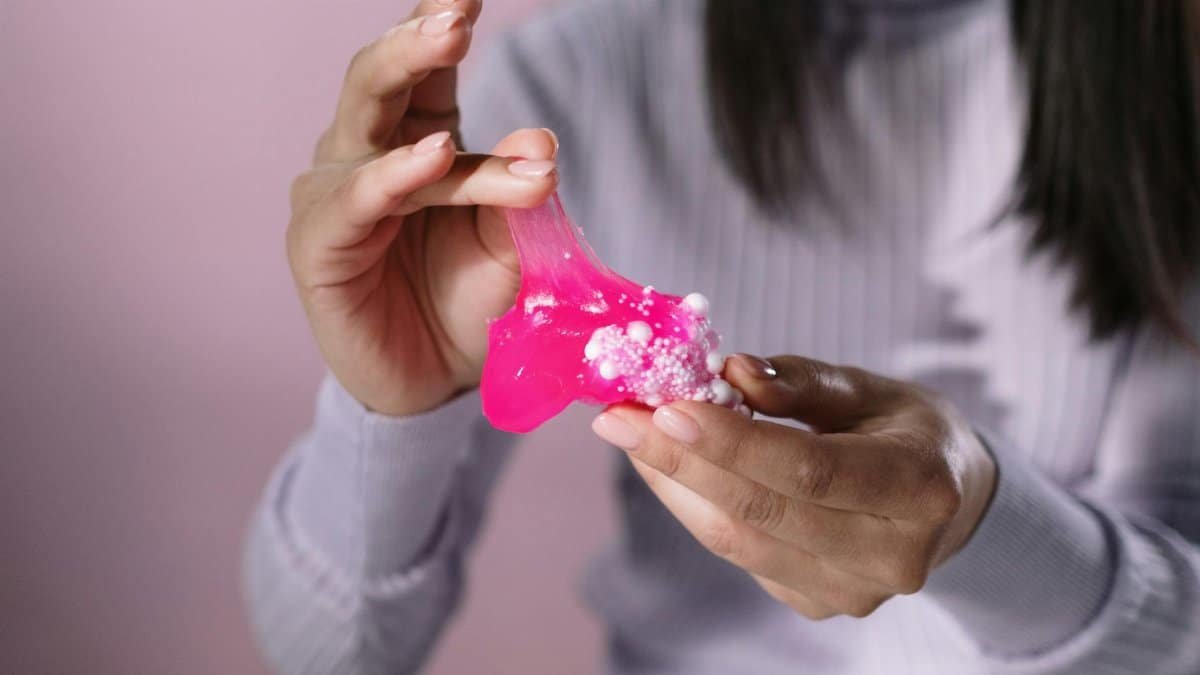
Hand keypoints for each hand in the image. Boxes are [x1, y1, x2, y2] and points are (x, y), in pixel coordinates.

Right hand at [287, 0, 558, 415]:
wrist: (433, 381)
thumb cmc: (468, 301)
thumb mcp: (511, 246)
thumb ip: (521, 195)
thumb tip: (540, 138)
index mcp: (420, 139)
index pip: (428, 69)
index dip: (442, 22)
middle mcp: (370, 153)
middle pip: (381, 78)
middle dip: (418, 38)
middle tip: (459, 13)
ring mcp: (338, 193)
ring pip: (377, 132)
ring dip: (420, 97)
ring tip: (458, 57)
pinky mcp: (319, 243)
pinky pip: (356, 200)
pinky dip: (394, 175)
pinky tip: (433, 155)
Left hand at [590, 354, 996, 618]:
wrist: (950, 502)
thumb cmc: (905, 430)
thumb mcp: (870, 389)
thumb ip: (799, 383)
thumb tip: (727, 375)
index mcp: (921, 488)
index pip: (810, 470)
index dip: (733, 442)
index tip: (664, 408)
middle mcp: (893, 555)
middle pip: (764, 512)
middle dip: (679, 461)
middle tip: (616, 418)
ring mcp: (854, 592)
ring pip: (739, 542)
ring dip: (673, 485)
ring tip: (628, 434)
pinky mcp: (818, 604)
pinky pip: (739, 554)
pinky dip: (695, 507)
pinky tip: (669, 467)